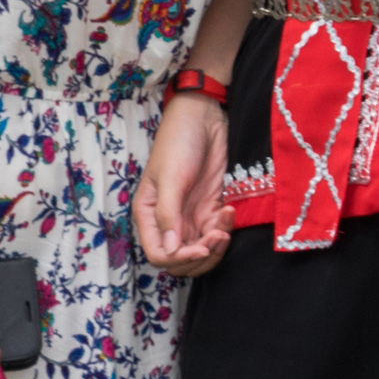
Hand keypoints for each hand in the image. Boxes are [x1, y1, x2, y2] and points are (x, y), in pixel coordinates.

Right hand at [137, 94, 232, 274]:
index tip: (201, 247)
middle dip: (201, 256)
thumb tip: (170, 250)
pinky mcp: (211, 207)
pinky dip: (226, 228)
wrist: (203, 118)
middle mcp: (169, 221)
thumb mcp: (172, 178)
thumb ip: (169, 214)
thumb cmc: (179, 143)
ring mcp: (191, 215)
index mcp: (150, 216)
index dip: (180, 259)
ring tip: (225, 225)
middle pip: (182, 260)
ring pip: (202, 250)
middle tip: (217, 236)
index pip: (159, 255)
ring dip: (217, 246)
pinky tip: (229, 210)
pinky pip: (218, 231)